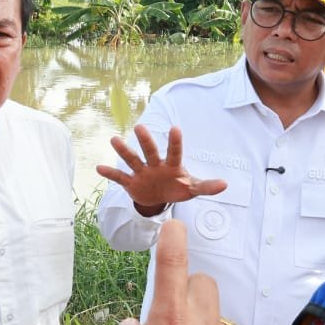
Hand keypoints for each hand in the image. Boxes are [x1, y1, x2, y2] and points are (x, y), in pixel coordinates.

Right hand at [95, 125, 226, 214]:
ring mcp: (142, 172)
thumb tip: (226, 184)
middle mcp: (155, 165)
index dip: (175, 142)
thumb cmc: (178, 187)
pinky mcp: (131, 183)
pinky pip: (119, 178)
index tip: (175, 128)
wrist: (159, 197)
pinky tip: (99, 168)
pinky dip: (110, 174)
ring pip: (132, 160)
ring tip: (114, 139)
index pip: (174, 152)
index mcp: (172, 165)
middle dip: (146, 141)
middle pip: (150, 151)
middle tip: (139, 127)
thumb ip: (206, 186)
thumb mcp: (192, 188)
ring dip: (124, 151)